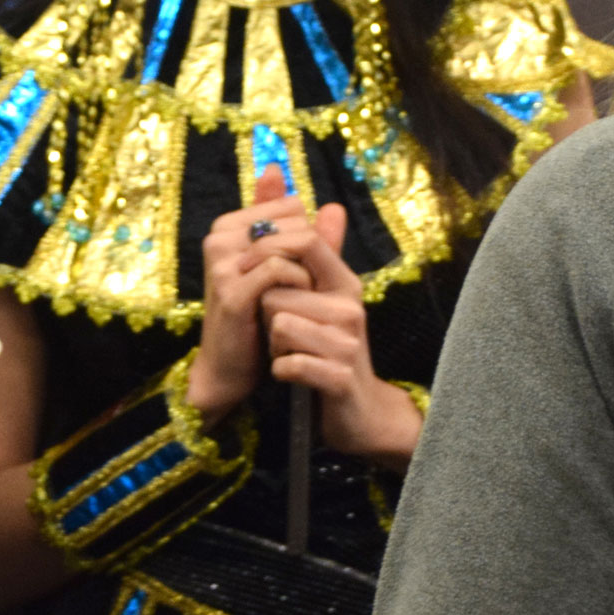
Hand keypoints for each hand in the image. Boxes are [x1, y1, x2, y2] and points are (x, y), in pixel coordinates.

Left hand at [184, 171, 421, 462]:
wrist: (361, 410)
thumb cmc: (332, 348)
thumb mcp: (329, 298)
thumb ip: (325, 252)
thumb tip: (332, 204)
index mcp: (345, 283)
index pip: (307, 240)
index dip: (270, 250)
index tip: (252, 271)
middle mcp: (350, 307)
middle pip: (279, 290)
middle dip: (268, 314)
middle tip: (284, 332)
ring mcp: (348, 342)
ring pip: (280, 325)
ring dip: (275, 345)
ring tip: (292, 353)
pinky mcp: (339, 376)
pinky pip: (288, 362)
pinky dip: (282, 371)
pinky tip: (295, 375)